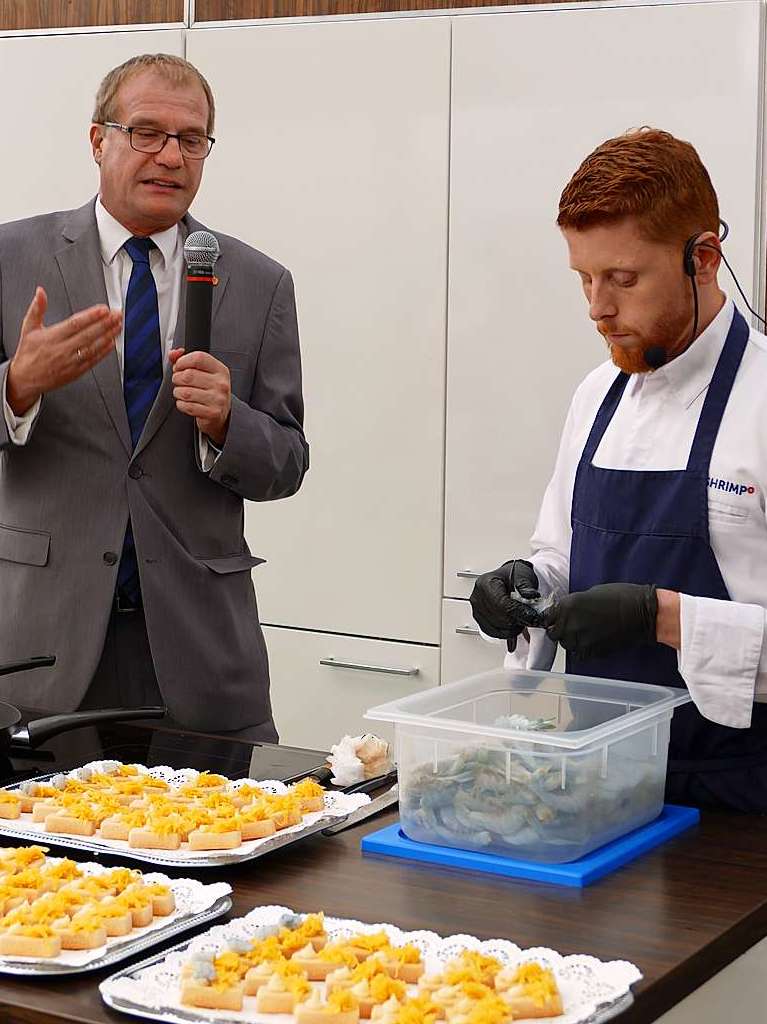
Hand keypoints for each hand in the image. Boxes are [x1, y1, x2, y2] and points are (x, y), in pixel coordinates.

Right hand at [7, 288, 121, 414]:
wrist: (25, 379)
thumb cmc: (28, 353)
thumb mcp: (28, 328)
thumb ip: (37, 308)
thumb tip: (40, 292)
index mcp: (52, 337)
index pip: (75, 324)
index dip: (91, 316)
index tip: (103, 309)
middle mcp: (62, 349)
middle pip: (88, 335)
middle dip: (105, 324)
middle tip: (117, 315)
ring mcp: (70, 362)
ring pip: (93, 347)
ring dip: (108, 336)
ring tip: (118, 326)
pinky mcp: (76, 372)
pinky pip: (92, 361)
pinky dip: (103, 352)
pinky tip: (112, 344)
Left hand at [170, 349, 230, 446]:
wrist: (222, 414)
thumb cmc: (209, 391)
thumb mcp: (202, 372)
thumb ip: (185, 360)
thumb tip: (173, 353)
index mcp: (220, 370)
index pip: (198, 358)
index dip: (183, 361)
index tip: (179, 367)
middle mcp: (221, 383)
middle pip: (188, 375)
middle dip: (177, 378)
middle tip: (179, 382)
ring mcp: (218, 399)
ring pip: (185, 392)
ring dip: (178, 393)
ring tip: (182, 393)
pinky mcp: (212, 413)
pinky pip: (187, 406)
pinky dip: (181, 405)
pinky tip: (186, 403)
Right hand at [469, 559, 542, 651]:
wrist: (507, 579)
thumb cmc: (513, 575)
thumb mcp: (523, 574)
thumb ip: (527, 585)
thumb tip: (531, 595)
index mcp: (486, 583)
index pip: (502, 604)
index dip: (519, 612)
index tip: (532, 616)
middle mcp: (478, 597)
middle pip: (500, 619)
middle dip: (518, 621)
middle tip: (531, 618)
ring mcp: (477, 610)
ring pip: (498, 629)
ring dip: (514, 628)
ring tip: (522, 618)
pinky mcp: (480, 620)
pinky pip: (494, 633)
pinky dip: (507, 632)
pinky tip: (514, 625)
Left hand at [543, 583, 657, 657]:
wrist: (642, 612)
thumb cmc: (620, 597)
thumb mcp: (590, 593)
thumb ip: (574, 605)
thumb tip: (566, 613)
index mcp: (568, 606)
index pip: (547, 617)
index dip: (552, 619)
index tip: (556, 620)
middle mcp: (570, 623)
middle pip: (554, 634)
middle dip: (560, 631)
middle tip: (572, 627)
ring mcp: (580, 639)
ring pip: (566, 645)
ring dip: (572, 641)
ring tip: (586, 634)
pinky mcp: (592, 651)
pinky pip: (580, 653)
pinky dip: (583, 649)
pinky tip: (593, 641)